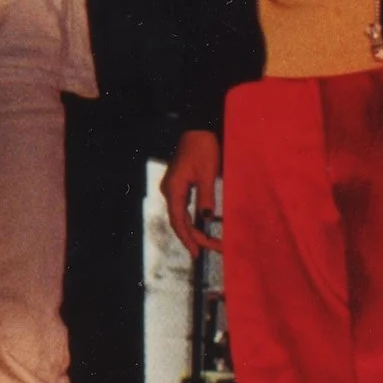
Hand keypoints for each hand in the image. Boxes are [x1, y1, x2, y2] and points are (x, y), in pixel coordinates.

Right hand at [162, 129, 223, 255]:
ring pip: (180, 216)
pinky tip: (200, 229)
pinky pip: (183, 209)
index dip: (188, 238)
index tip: (198, 253)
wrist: (197, 129)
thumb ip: (207, 196)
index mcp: (174, 189)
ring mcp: (173, 189)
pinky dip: (191, 221)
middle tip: (213, 249)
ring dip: (194, 230)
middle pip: (179, 221)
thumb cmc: (203, 148)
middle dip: (195, 237)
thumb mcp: (208, 173)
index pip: (179, 221)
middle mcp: (169, 191)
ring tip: (208, 244)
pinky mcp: (179, 186)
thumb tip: (207, 218)